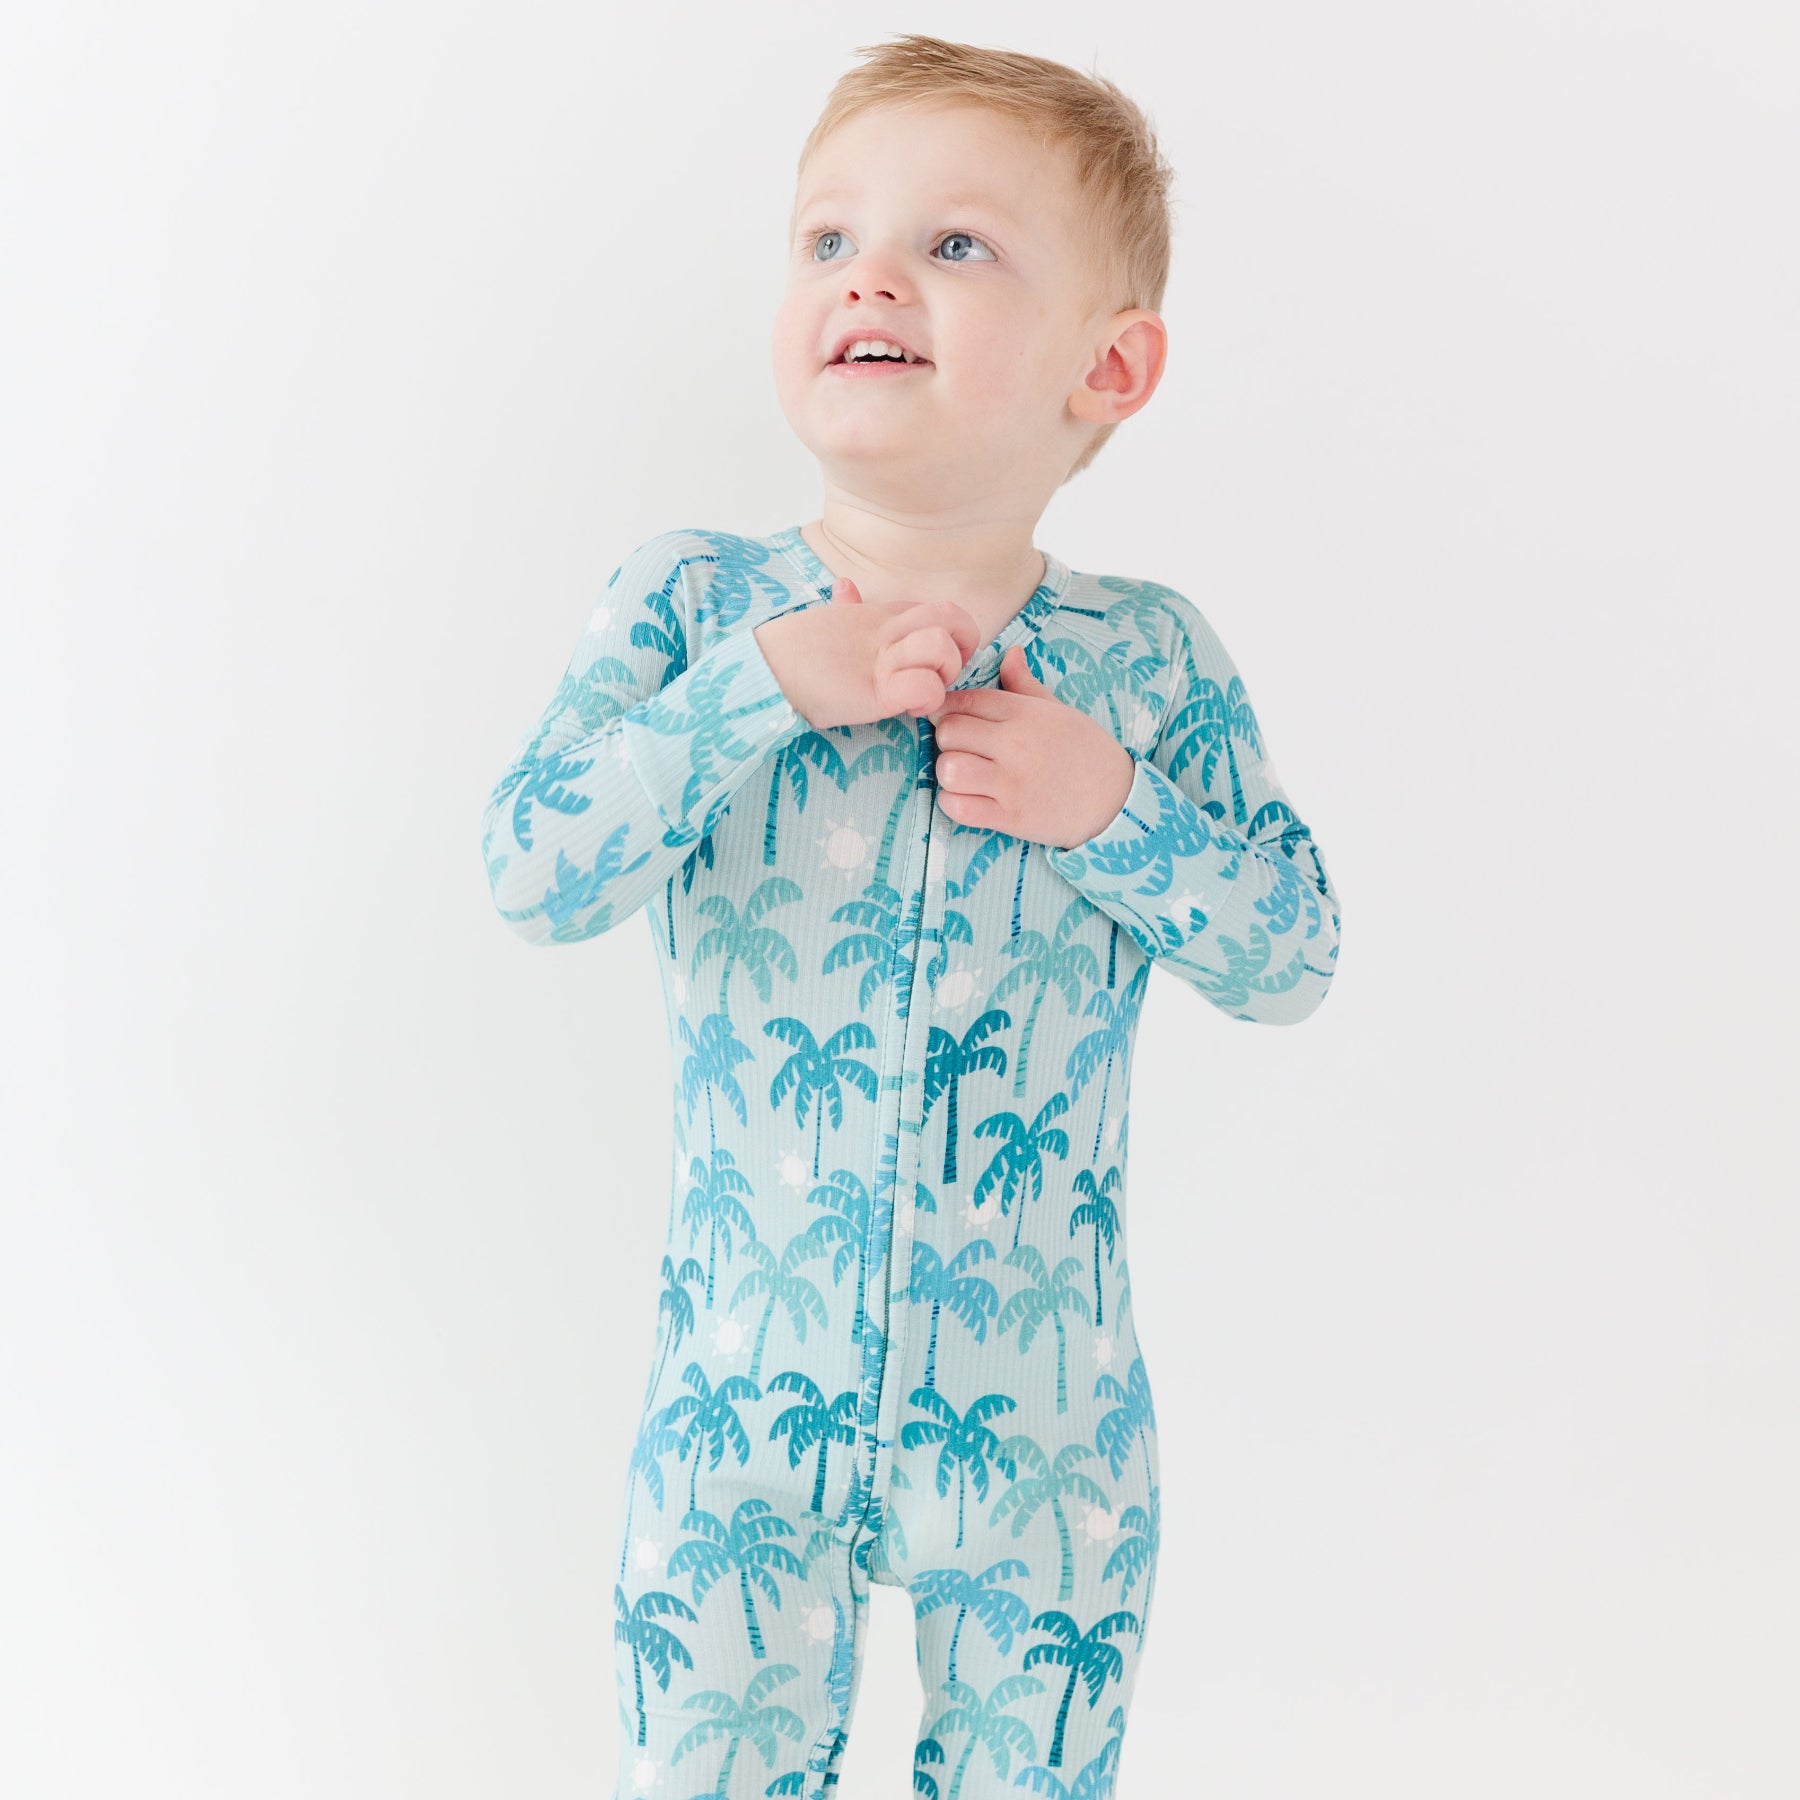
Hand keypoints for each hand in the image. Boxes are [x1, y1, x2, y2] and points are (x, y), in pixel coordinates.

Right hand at [754, 577, 983, 731]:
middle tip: (939, 676)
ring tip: (919, 693)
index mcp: (885, 613)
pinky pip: (926, 686)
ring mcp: (884, 658)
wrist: (764, 670)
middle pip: (955, 617)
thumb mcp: (830, 624)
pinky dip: (926, 701)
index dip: (955, 637)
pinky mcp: (877, 690)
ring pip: (943, 647)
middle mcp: (890, 629)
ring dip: (942, 675)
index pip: (945, 610)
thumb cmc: (795, 652)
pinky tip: (907, 710)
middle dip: (961, 650)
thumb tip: (845, 588)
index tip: (936, 664)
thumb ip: (846, 607)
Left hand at [928, 645, 1136, 848]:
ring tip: (965, 776)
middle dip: (947, 740)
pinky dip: (954, 804)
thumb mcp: (1059, 711)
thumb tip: (1010, 652)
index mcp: (1026, 713)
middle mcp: (1016, 744)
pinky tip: (969, 800)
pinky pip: (957, 807)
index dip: (948, 708)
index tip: (952, 719)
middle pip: (949, 732)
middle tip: (962, 748)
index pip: (965, 700)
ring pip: (948, 769)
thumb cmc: (1086, 752)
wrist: (1116, 801)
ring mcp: (1012, 783)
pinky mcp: (1010, 817)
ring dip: (949, 774)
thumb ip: (1025, 684)